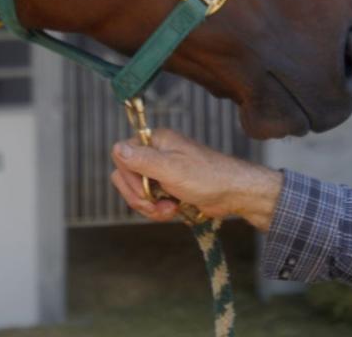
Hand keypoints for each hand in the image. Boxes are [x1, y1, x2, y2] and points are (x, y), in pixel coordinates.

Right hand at [110, 128, 282, 230]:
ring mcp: (162, 171)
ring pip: (137, 191)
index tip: (145, 190)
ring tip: (170, 209)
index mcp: (156, 141)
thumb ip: (142, 160)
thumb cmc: (208, 177)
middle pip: (125, 176)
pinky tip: (173, 210)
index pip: (121, 155)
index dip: (128, 177)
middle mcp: (157, 153)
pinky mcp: (168, 187)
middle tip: (157, 205)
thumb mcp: (172, 169)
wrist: (234, 193)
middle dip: (139, 196)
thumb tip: (116, 148)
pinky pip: (150, 200)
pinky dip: (158, 210)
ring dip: (150, 206)